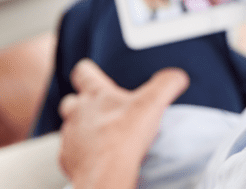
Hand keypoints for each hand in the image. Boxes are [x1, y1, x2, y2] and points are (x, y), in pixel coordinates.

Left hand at [58, 59, 188, 188]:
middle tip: (100, 109)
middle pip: (72, 100)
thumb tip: (177, 76)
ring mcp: (71, 136)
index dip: (87, 71)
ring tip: (103, 135)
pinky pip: (72, 152)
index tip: (90, 72)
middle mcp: (78, 113)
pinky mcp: (69, 159)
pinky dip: (83, 152)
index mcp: (96, 95)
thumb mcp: (153, 102)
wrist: (105, 174)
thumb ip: (166, 83)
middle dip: (83, 103)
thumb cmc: (123, 137)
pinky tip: (98, 156)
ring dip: (84, 129)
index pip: (83, 72)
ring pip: (71, 127)